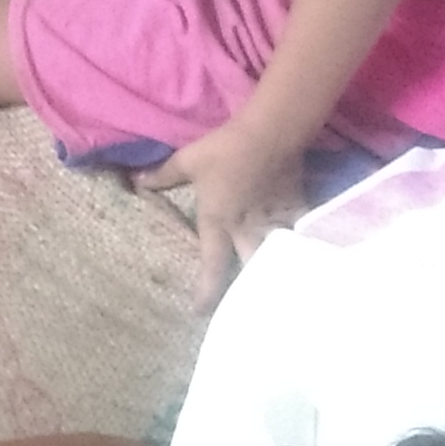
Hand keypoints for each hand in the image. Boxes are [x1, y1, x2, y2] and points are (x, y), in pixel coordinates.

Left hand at [140, 119, 307, 308]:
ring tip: (280, 296)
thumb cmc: (226, 149)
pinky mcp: (295, 209)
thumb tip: (135, 183)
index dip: (207, 291)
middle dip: (250, 293)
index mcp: (219, 222)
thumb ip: (163, 176)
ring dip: (277, 276)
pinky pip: (300, 236)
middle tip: (247, 311)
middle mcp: (247, 229)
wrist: (271, 133)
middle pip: (251, 271)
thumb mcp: (188, 161)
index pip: (212, 265)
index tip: (200, 312)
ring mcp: (274, 221)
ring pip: (278, 260)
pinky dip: (303, 248)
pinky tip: (309, 260)